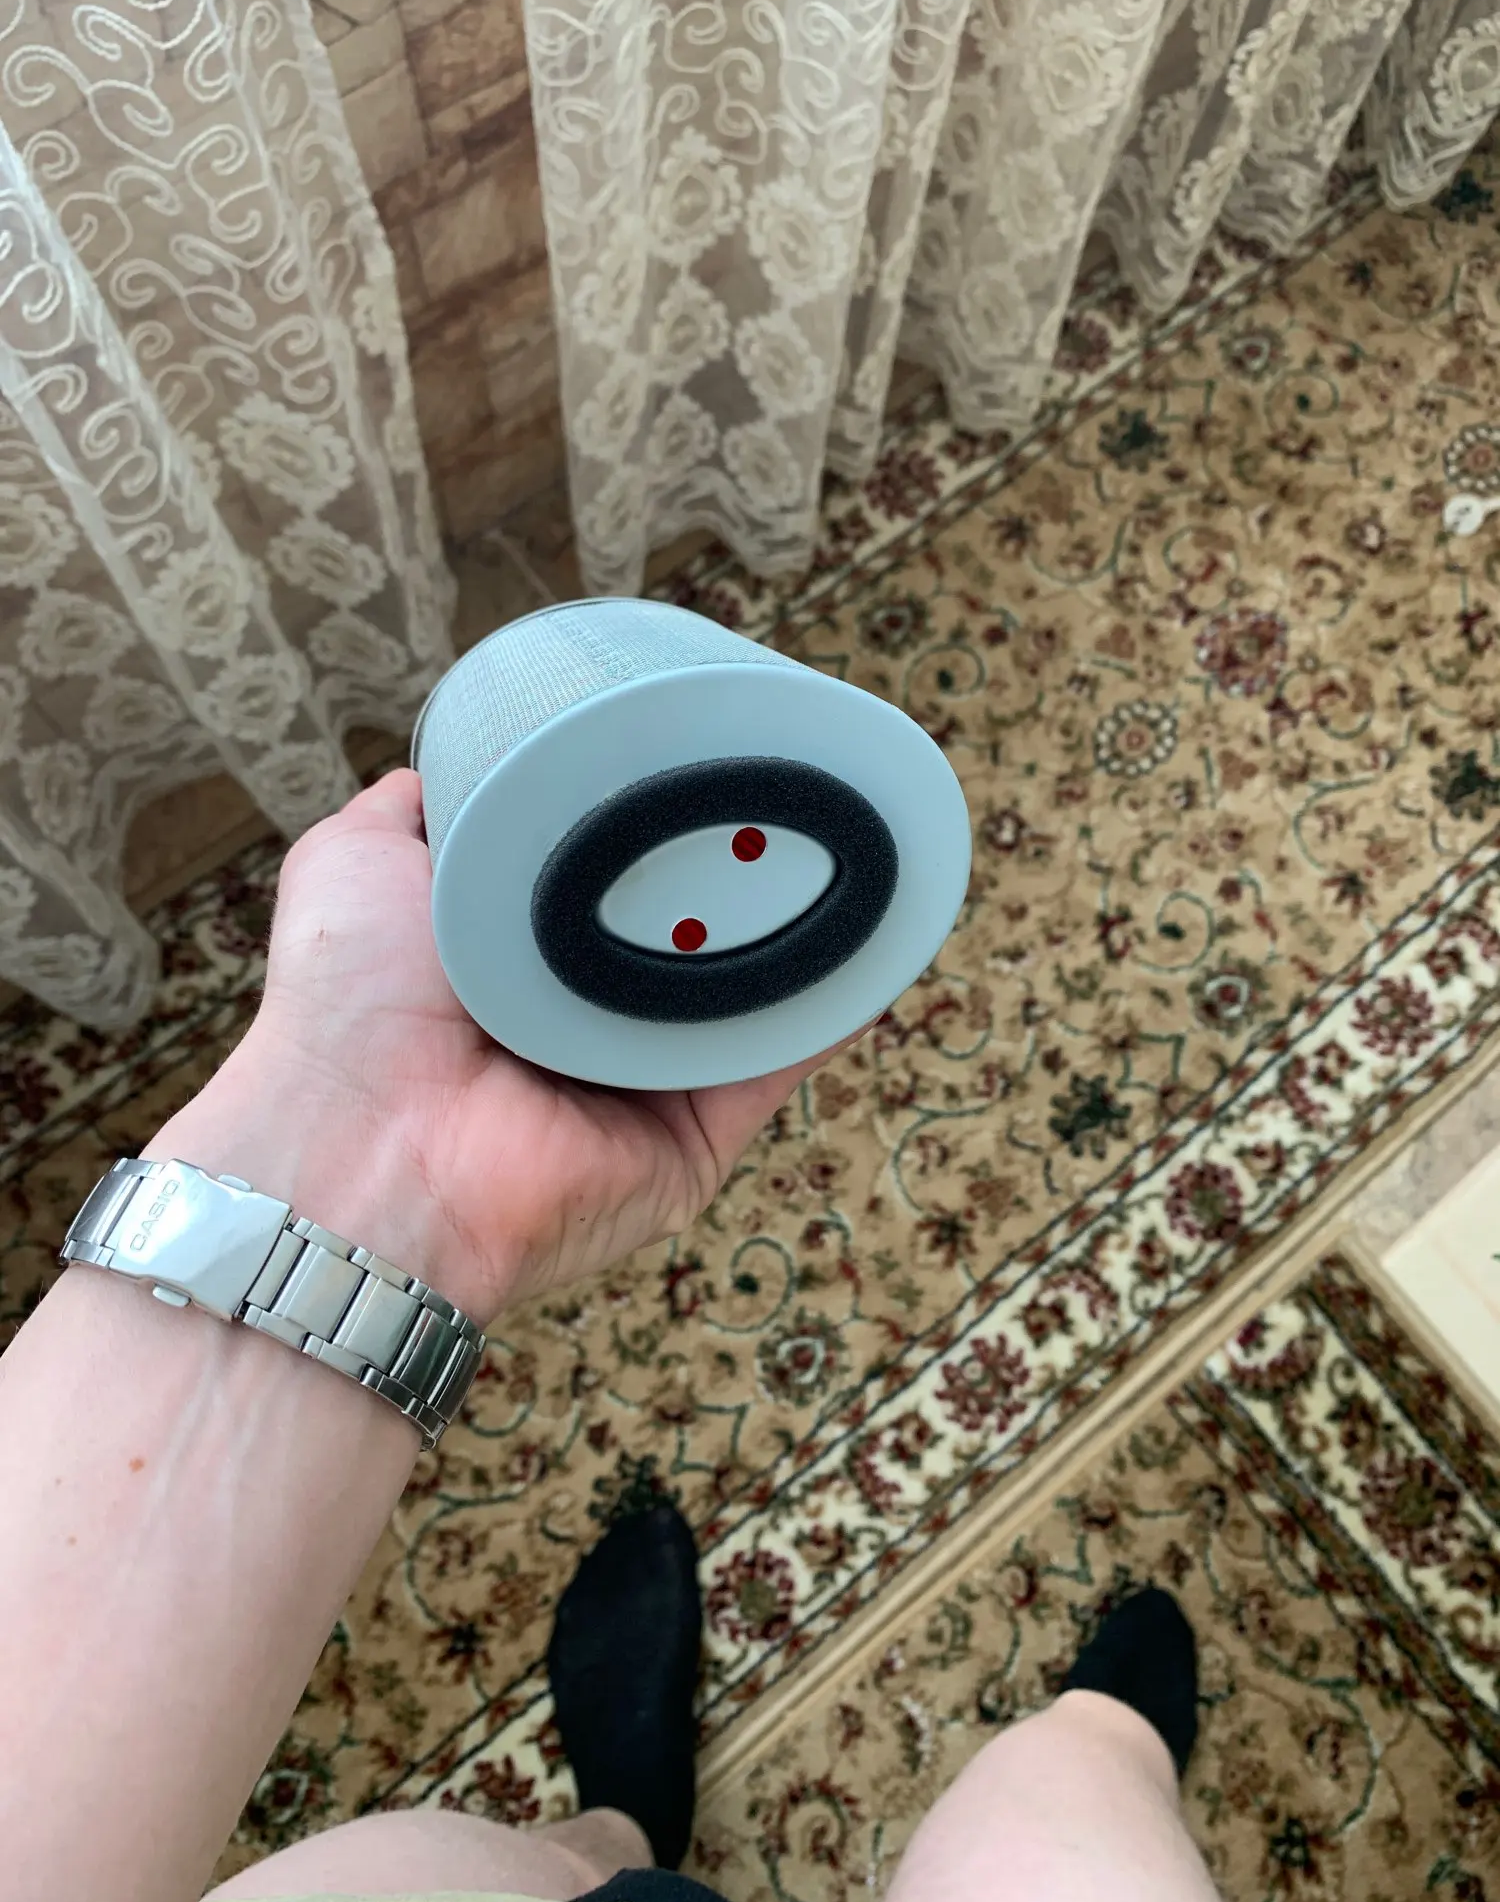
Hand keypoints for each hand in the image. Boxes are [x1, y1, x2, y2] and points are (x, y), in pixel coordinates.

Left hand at [147, 769, 854, 1324]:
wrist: (369, 1150)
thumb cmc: (351, 1004)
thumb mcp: (355, 865)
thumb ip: (406, 817)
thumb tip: (444, 766)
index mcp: (518, 958)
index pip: (606, 882)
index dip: (650, 822)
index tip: (701, 751)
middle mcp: (588, 1020)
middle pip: (687, 931)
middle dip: (739, 868)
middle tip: (794, 786)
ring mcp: (648, 1080)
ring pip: (748, 991)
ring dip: (802, 927)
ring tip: (860, 842)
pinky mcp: (697, 1133)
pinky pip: (780, 1060)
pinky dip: (837, 1003)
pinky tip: (883, 931)